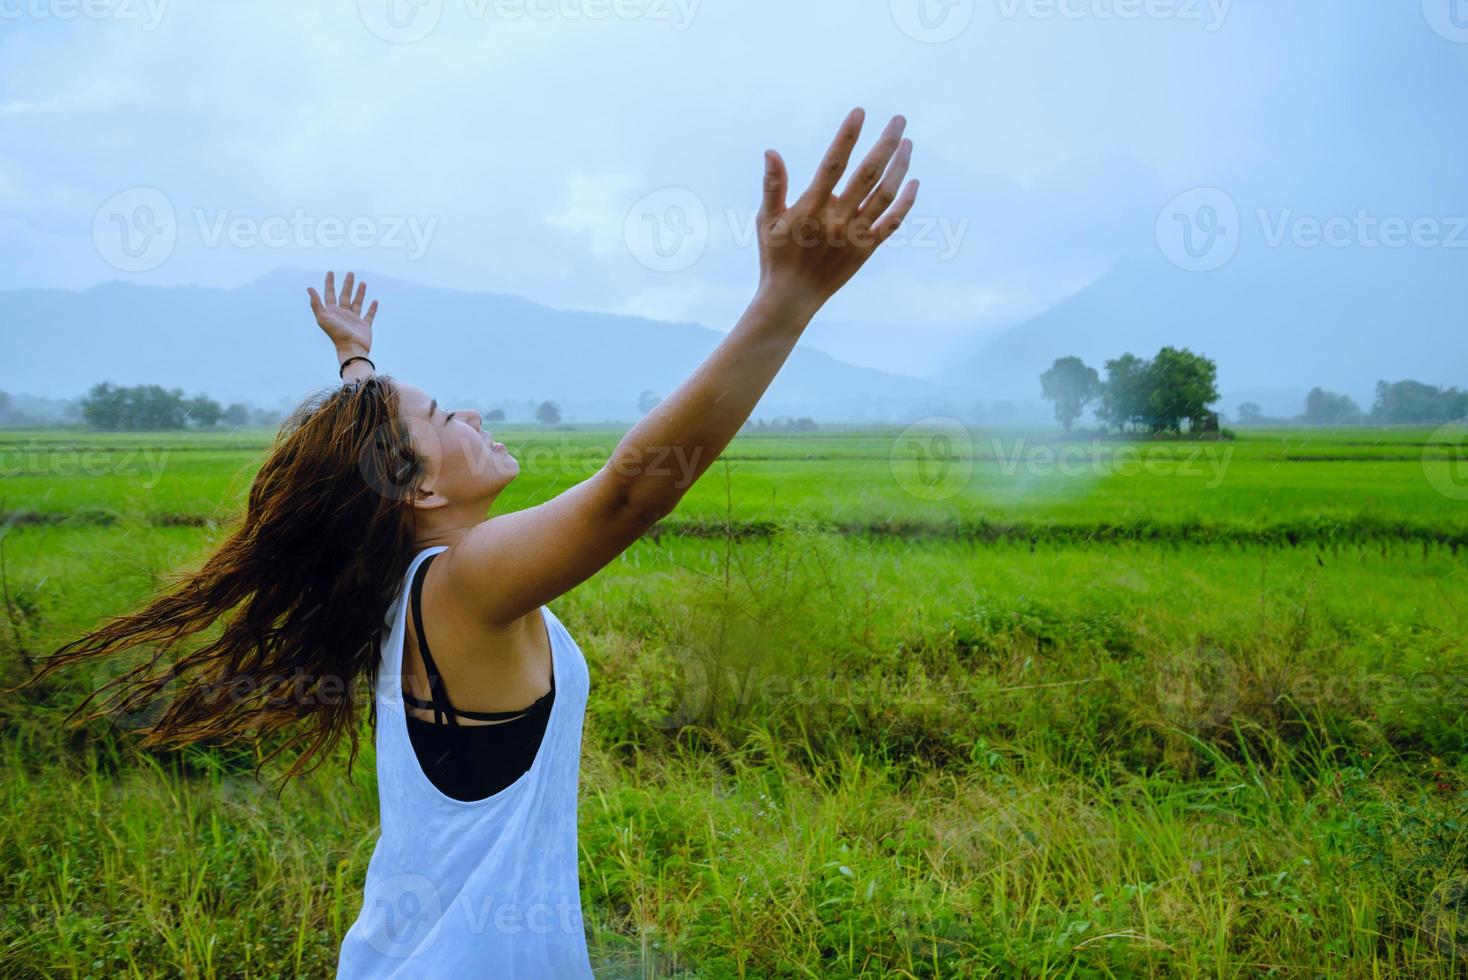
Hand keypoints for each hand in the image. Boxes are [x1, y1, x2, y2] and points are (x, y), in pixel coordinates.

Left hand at [307, 270, 376, 357]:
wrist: (352, 348)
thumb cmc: (336, 334)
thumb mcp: (323, 318)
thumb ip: (316, 303)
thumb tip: (309, 288)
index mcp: (332, 311)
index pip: (330, 294)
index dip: (329, 283)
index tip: (330, 272)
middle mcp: (343, 314)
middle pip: (345, 295)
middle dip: (347, 284)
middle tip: (350, 273)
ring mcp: (354, 319)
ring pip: (357, 303)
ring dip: (360, 293)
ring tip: (362, 282)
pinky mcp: (365, 326)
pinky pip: (369, 315)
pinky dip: (372, 308)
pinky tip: (375, 301)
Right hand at [755, 108, 917, 313]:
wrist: (792, 298)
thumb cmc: (775, 256)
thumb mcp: (767, 220)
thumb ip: (773, 184)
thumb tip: (771, 151)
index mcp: (811, 209)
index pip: (833, 164)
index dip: (848, 136)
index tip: (860, 112)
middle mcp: (837, 221)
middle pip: (868, 174)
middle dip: (886, 143)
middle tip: (899, 120)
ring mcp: (855, 236)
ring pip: (885, 194)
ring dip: (900, 166)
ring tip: (908, 143)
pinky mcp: (867, 249)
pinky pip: (892, 222)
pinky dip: (905, 202)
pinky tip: (913, 181)